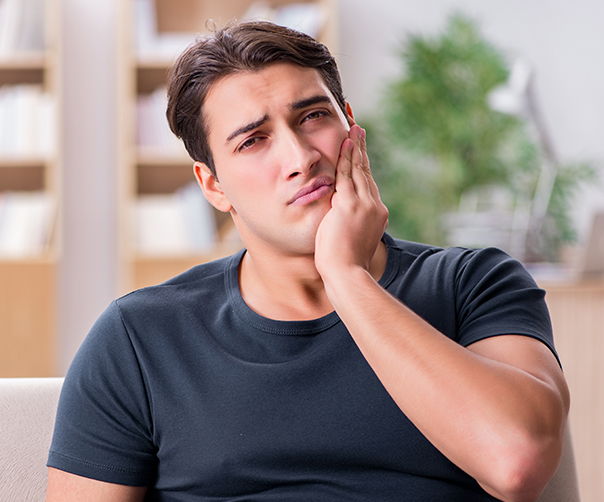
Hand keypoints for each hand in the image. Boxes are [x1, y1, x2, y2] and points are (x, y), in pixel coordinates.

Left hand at [314, 125, 387, 280]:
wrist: (347, 274)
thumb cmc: (345, 265)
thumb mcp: (353, 241)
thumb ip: (351, 226)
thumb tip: (342, 222)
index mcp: (376, 216)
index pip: (368, 185)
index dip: (364, 166)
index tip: (361, 153)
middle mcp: (374, 206)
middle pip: (366, 172)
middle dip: (362, 150)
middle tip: (359, 131)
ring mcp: (364, 204)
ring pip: (359, 169)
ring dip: (355, 147)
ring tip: (354, 129)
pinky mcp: (350, 204)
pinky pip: (347, 174)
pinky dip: (346, 157)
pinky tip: (345, 143)